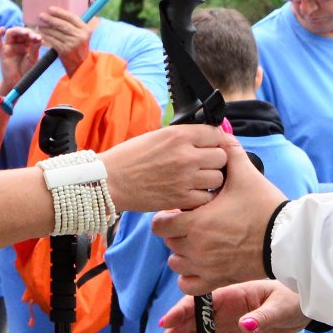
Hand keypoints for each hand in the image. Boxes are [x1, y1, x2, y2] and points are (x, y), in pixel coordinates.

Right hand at [0, 26, 42, 88]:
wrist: (18, 81)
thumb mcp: (33, 59)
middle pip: (20, 31)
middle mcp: (17, 43)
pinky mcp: (2, 51)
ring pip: (10, 33)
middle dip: (26, 32)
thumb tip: (39, 38)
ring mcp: (9, 46)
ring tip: (25, 33)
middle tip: (32, 35)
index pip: (29, 34)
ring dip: (18, 31)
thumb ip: (35, 49)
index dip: (33, 34)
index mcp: (26, 43)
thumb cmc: (26, 70)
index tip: (39, 39)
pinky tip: (2, 29)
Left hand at [33, 6, 92, 74]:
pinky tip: (41, 33)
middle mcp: (80, 36)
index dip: (60, 12)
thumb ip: (74, 25)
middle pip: (63, 24)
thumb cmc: (79, 48)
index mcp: (85, 29)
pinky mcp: (65, 51)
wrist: (81, 65)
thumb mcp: (82, 35)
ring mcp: (72, 43)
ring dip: (46, 28)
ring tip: (39, 24)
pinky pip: (53, 41)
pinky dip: (46, 36)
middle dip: (50, 19)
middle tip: (41, 15)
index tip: (50, 9)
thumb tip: (59, 14)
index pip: (71, 17)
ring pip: (56, 33)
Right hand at [100, 124, 229, 212]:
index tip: (211, 146)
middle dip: (214, 160)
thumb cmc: (129, 157)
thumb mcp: (157, 136)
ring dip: (210, 179)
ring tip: (197, 180)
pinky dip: (202, 196)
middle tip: (204, 165)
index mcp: (179, 135)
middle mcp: (186, 155)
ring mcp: (185, 178)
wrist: (111, 181)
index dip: (215, 141)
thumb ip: (182, 137)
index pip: (215, 134)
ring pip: (218, 178)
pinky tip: (191, 192)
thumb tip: (204, 139)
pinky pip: (206, 197)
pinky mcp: (181, 199)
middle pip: (221, 157)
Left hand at [152, 140, 283, 294]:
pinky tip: (200, 262)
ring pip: (175, 263)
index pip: (160, 223)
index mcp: (198, 220)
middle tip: (192, 223)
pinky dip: (188, 275)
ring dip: (181, 253)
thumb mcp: (246, 176)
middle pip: (168, 241)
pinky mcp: (217, 280)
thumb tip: (221, 134)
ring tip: (197, 242)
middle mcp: (197, 246)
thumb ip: (229, 153)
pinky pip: (187, 284)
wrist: (287, 239)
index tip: (183, 210)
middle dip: (176, 231)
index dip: (168, 214)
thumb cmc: (265, 207)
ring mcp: (206, 265)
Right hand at [152, 280, 305, 332]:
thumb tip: (244, 326)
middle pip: (191, 321)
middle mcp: (222, 308)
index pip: (199, 303)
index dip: (180, 312)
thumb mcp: (281, 307)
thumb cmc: (294, 299)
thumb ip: (262, 317)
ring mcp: (224, 323)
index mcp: (230, 293)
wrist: (303, 307)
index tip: (164, 323)